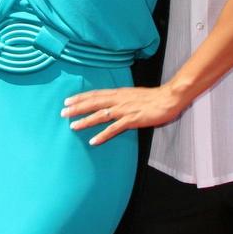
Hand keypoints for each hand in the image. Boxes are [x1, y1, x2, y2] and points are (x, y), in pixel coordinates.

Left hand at [62, 85, 185, 145]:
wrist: (169, 98)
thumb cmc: (153, 98)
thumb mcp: (133, 95)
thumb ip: (121, 98)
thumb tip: (111, 103)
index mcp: (119, 93)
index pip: (95, 94)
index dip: (80, 97)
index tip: (67, 101)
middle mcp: (119, 99)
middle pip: (93, 103)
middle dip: (77, 108)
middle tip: (62, 113)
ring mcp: (125, 109)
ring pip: (100, 115)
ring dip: (86, 120)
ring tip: (73, 126)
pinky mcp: (133, 119)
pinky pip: (114, 128)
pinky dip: (103, 134)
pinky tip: (93, 141)